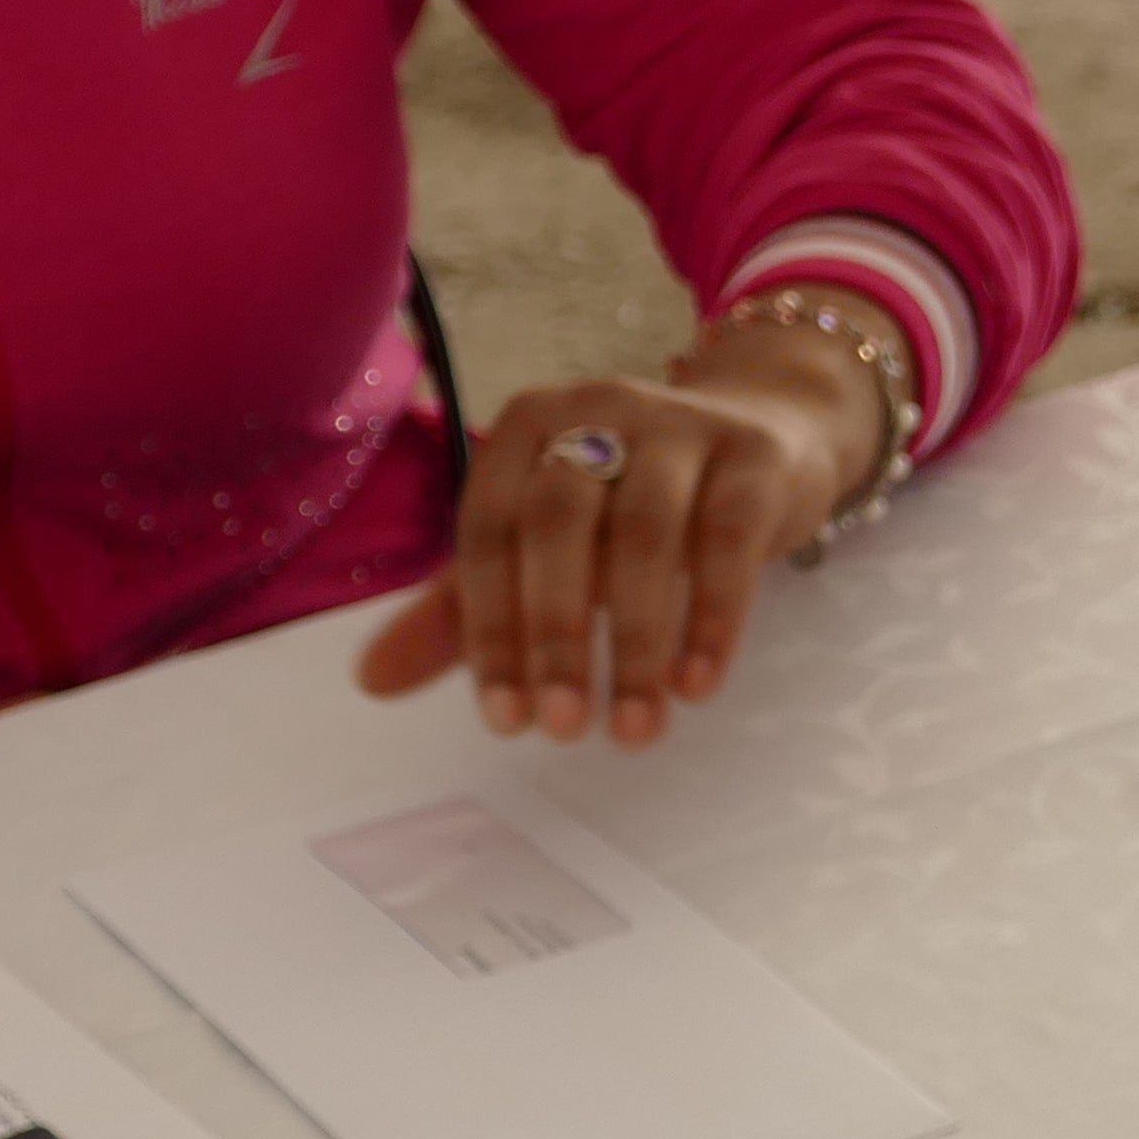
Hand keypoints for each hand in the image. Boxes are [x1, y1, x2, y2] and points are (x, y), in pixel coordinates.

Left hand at [354, 309, 889, 743]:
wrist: (767, 440)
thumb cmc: (631, 507)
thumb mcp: (543, 551)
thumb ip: (464, 612)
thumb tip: (370, 682)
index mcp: (526, 426)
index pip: (490, 530)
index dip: (490, 627)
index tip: (505, 720)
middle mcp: (598, 409)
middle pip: (560, 522)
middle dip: (555, 633)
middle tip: (563, 729)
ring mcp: (682, 424)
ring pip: (648, 534)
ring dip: (637, 642)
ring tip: (633, 729)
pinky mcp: (755, 454)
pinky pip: (730, 538)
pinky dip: (713, 619)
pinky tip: (695, 687)